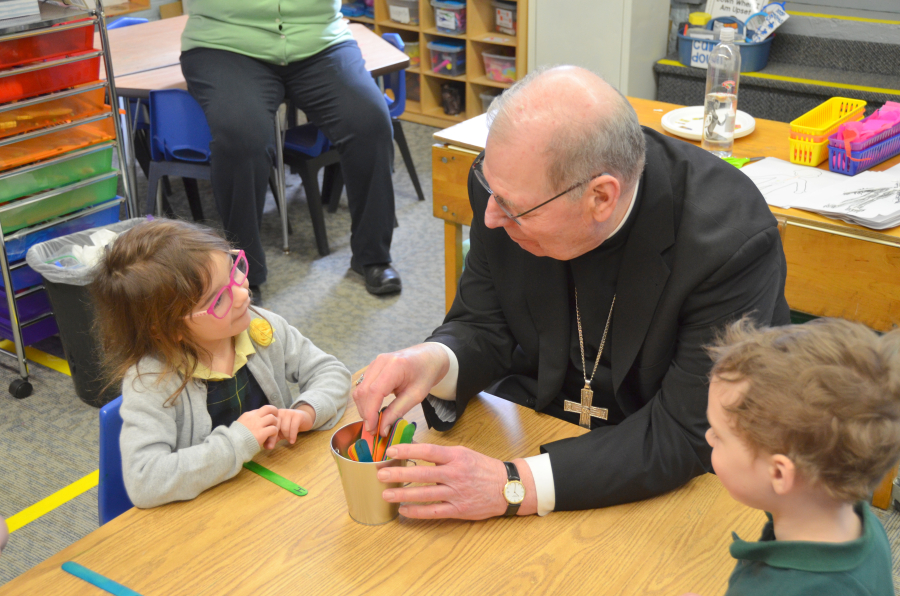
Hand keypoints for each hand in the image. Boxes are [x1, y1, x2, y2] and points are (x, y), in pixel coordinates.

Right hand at [237, 404, 278, 447]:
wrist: (232, 445)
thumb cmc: (234, 437)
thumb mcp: (239, 425)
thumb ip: (247, 421)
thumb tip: (252, 421)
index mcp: (247, 415)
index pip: (260, 409)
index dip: (265, 414)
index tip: (266, 420)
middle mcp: (253, 417)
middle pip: (268, 408)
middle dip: (274, 411)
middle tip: (275, 418)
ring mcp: (258, 424)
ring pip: (272, 418)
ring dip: (275, 423)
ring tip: (273, 430)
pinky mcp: (262, 433)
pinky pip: (273, 429)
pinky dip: (274, 432)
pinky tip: (271, 437)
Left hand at [264, 406, 315, 448]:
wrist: (305, 419)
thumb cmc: (290, 426)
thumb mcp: (280, 433)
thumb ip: (273, 438)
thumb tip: (266, 447)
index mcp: (273, 415)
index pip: (268, 426)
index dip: (268, 436)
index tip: (268, 446)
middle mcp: (280, 412)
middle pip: (275, 426)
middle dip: (274, 437)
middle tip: (273, 446)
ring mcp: (289, 412)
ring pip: (285, 427)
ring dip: (286, 436)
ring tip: (288, 440)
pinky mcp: (298, 415)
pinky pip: (294, 427)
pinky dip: (293, 435)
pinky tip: (292, 441)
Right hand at [353, 343, 449, 436]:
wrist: (428, 357)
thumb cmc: (425, 374)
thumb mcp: (416, 395)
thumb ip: (398, 411)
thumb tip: (382, 429)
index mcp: (395, 366)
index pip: (374, 391)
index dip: (370, 412)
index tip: (372, 428)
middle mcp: (381, 361)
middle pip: (363, 391)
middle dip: (365, 412)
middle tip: (373, 429)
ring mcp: (374, 363)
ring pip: (359, 389)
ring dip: (363, 407)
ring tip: (374, 421)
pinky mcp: (372, 367)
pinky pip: (362, 386)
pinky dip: (365, 401)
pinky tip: (373, 410)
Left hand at [376, 443, 528, 519]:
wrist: (506, 487)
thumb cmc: (482, 468)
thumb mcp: (464, 453)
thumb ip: (442, 454)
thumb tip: (415, 452)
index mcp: (456, 457)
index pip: (428, 451)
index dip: (408, 450)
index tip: (391, 450)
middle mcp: (455, 474)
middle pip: (422, 474)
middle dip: (399, 474)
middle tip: (381, 474)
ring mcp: (456, 493)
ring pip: (425, 494)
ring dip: (403, 495)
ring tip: (386, 494)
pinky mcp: (458, 510)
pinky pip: (433, 511)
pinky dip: (417, 511)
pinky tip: (403, 510)